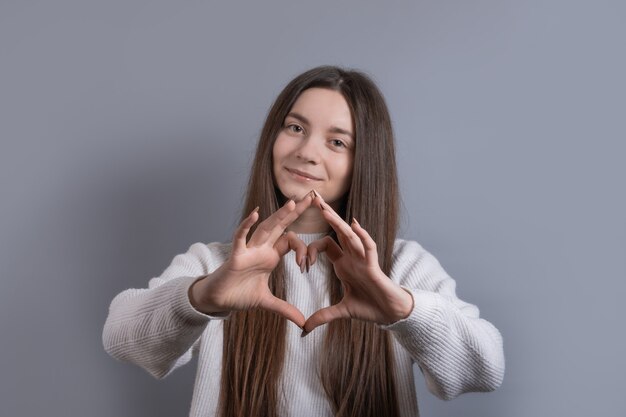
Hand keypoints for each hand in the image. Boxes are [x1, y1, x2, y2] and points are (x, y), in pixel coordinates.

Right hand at [189, 194, 313, 327]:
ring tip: (293, 203)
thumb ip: (285, 309)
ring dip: (279, 216)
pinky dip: (247, 226)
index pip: (290, 241)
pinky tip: (256, 214)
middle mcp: (261, 249)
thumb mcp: (267, 303)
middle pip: (281, 226)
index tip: (308, 265)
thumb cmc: (239, 294)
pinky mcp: (235, 256)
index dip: (303, 250)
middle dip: (297, 212)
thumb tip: (302, 323)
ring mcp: (248, 250)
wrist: (218, 300)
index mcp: (270, 256)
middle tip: (313, 196)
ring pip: (266, 228)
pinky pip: (241, 237)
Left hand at [303, 194, 413, 333]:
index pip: (325, 246)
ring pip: (350, 236)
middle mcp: (352, 258)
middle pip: (337, 232)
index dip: (311, 250)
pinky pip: (368, 248)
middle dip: (326, 215)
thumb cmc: (369, 308)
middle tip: (312, 198)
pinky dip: (362, 236)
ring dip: (338, 223)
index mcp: (343, 264)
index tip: (301, 264)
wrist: (390, 314)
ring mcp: (363, 260)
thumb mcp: (341, 311)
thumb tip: (304, 329)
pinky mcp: (374, 266)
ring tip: (325, 209)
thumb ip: (323, 316)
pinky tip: (355, 225)